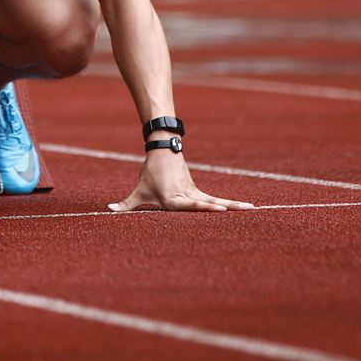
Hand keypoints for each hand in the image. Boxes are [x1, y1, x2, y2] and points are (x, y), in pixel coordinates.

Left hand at [108, 151, 253, 211]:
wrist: (163, 150)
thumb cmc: (150, 172)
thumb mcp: (139, 189)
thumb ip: (126, 203)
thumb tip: (109, 210)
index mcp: (172, 197)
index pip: (190, 205)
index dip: (204, 207)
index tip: (219, 210)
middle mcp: (186, 195)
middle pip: (208, 204)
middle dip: (225, 208)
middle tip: (243, 210)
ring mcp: (194, 192)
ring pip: (216, 201)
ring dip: (234, 205)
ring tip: (252, 209)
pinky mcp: (198, 191)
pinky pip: (214, 200)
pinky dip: (229, 204)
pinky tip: (244, 208)